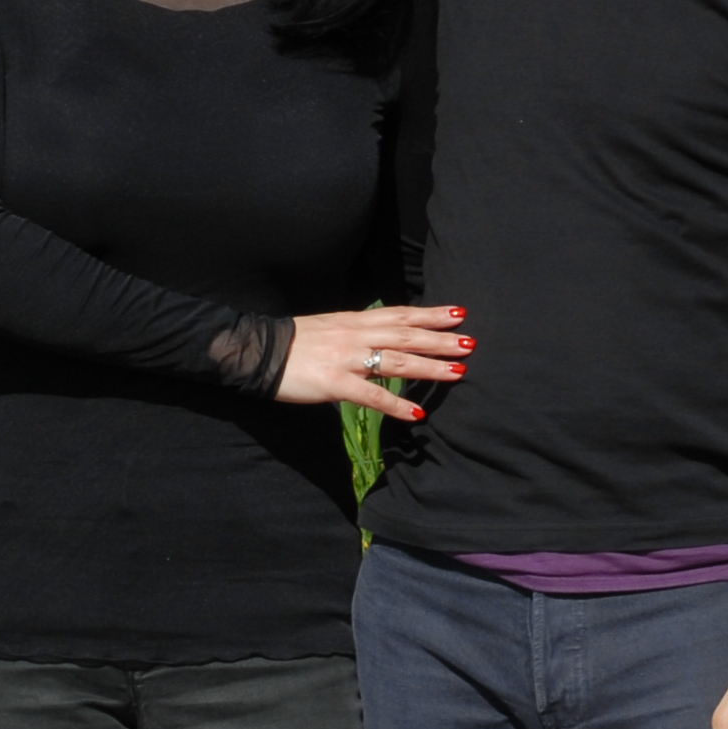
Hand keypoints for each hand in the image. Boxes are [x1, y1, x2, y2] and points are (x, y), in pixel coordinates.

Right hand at [276, 305, 469, 419]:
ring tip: (458, 372)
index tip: (458, 313)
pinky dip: (396, 406)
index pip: (400, 315)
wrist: (256, 351)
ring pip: (396, 361)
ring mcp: (347, 359)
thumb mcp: (331, 328)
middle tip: (470, 342)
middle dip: (440, 340)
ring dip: (429, 367)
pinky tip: (417, 414)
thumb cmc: (293, 343)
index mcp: (355, 322)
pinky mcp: (335, 383)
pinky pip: (371, 396)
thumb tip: (381, 339)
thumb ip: (357, 333)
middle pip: (406, 335)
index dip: (430, 314)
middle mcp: (356, 336)